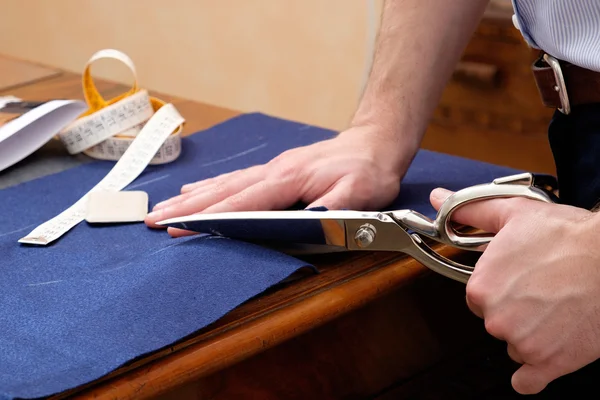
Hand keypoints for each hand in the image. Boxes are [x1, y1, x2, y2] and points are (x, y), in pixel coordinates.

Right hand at [145, 126, 410, 236]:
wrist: (373, 144)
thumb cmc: (367, 171)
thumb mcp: (360, 193)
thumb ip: (334, 207)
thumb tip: (306, 220)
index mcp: (288, 179)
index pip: (241, 201)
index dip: (210, 216)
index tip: (180, 227)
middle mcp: (273, 172)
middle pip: (222, 191)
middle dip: (186, 207)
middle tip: (154, 219)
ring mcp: (272, 169)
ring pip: (224, 184)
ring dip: (191, 196)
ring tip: (163, 207)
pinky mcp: (275, 171)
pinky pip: (235, 179)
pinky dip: (211, 186)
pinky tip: (196, 189)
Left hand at [430, 188, 599, 394]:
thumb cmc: (568, 238)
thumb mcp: (515, 215)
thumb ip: (471, 212)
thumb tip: (438, 199)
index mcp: (480, 288)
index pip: (478, 297)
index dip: (498, 288)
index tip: (518, 280)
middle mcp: (495, 319)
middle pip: (496, 321)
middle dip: (514, 310)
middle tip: (541, 292)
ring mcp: (521, 344)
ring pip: (515, 345)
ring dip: (531, 334)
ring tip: (556, 310)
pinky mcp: (549, 363)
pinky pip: (527, 381)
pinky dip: (534, 373)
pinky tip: (543, 355)